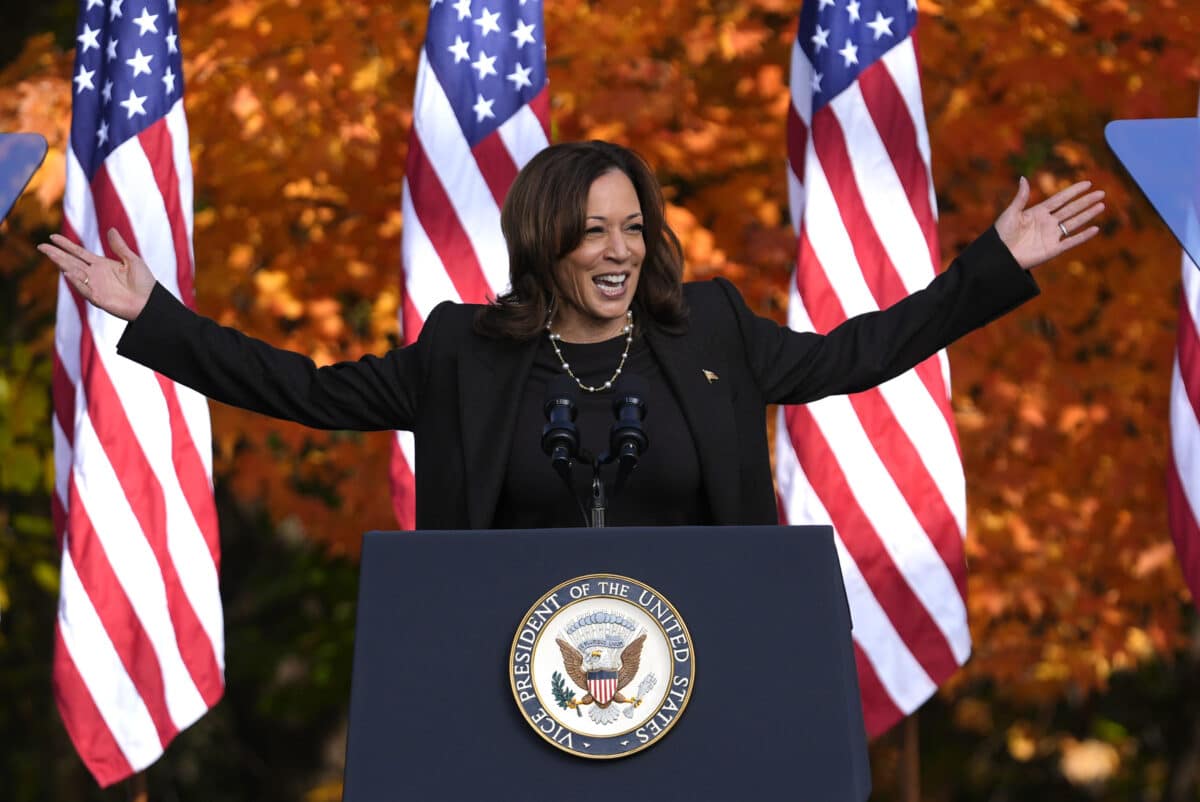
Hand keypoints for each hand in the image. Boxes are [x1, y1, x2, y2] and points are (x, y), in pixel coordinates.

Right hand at [38, 228, 156, 320]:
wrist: (151, 303)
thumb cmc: (144, 283)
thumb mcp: (132, 260)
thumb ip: (119, 246)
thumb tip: (111, 229)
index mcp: (102, 265)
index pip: (79, 253)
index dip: (66, 245)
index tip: (52, 237)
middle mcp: (95, 275)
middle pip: (71, 261)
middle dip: (56, 254)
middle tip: (41, 245)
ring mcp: (95, 286)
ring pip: (74, 273)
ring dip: (62, 263)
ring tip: (50, 254)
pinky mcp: (98, 298)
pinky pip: (84, 288)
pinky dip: (76, 281)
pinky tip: (67, 272)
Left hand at [994, 177, 1104, 270]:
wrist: (1000, 256)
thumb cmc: (1001, 235)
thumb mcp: (1011, 213)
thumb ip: (1021, 197)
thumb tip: (1023, 178)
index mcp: (1038, 212)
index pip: (1060, 199)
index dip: (1073, 191)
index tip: (1087, 183)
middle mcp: (1047, 223)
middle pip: (1071, 209)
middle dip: (1085, 201)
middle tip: (1101, 193)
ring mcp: (1051, 236)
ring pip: (1074, 223)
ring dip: (1088, 214)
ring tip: (1101, 205)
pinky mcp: (1053, 249)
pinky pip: (1071, 241)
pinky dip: (1083, 236)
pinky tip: (1095, 229)